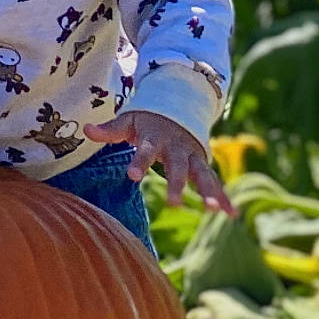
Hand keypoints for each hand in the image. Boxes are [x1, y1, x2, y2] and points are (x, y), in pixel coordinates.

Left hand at [83, 109, 239, 217]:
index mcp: (157, 137)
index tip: (132, 176)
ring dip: (208, 192)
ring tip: (214, 211)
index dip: (140, 162)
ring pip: (202, 175)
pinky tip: (233, 215)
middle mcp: (177, 147)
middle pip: (178, 167)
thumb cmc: (148, 119)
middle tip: (174, 204)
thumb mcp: (130, 120)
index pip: (146, 150)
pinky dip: (224, 197)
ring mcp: (193, 156)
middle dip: (177, 184)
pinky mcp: (202, 164)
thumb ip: (110, 130)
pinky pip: (215, 182)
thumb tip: (85, 130)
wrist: (179, 103)